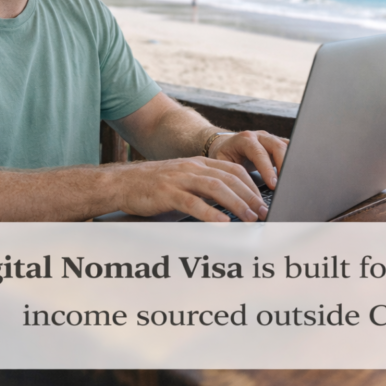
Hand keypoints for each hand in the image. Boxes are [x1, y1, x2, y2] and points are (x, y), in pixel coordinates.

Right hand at [109, 157, 269, 221]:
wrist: (121, 182)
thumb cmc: (153, 185)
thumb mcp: (183, 179)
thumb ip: (204, 186)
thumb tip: (229, 203)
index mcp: (199, 163)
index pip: (234, 170)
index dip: (252, 185)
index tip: (263, 201)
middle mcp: (192, 168)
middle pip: (230, 179)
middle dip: (250, 196)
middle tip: (263, 213)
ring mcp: (180, 179)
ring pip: (216, 188)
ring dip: (237, 204)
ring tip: (250, 218)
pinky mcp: (167, 193)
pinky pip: (193, 202)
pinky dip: (210, 213)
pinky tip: (222, 222)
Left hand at [208, 130, 288, 189]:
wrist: (225, 144)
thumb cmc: (223, 156)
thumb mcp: (222, 164)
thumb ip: (231, 173)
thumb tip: (238, 192)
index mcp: (245, 139)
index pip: (259, 153)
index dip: (267, 169)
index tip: (273, 184)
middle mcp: (260, 136)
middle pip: (277, 146)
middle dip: (284, 166)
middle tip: (286, 184)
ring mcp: (271, 139)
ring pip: (287, 146)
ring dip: (291, 163)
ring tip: (292, 181)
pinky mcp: (277, 143)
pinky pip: (290, 148)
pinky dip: (293, 160)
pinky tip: (294, 174)